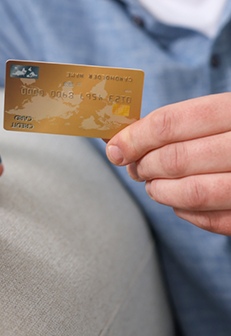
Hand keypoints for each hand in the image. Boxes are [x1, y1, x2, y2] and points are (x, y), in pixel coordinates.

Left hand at [105, 93, 230, 235]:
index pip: (171, 122)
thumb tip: (121, 140)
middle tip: (133, 167)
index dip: (135, 137)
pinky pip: (219, 221)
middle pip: (177, 158)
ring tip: (152, 186)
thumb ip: (178, 124)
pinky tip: (179, 204)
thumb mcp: (222, 113)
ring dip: (161, 192)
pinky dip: (189, 214)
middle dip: (144, 166)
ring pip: (195, 193)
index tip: (115, 147)